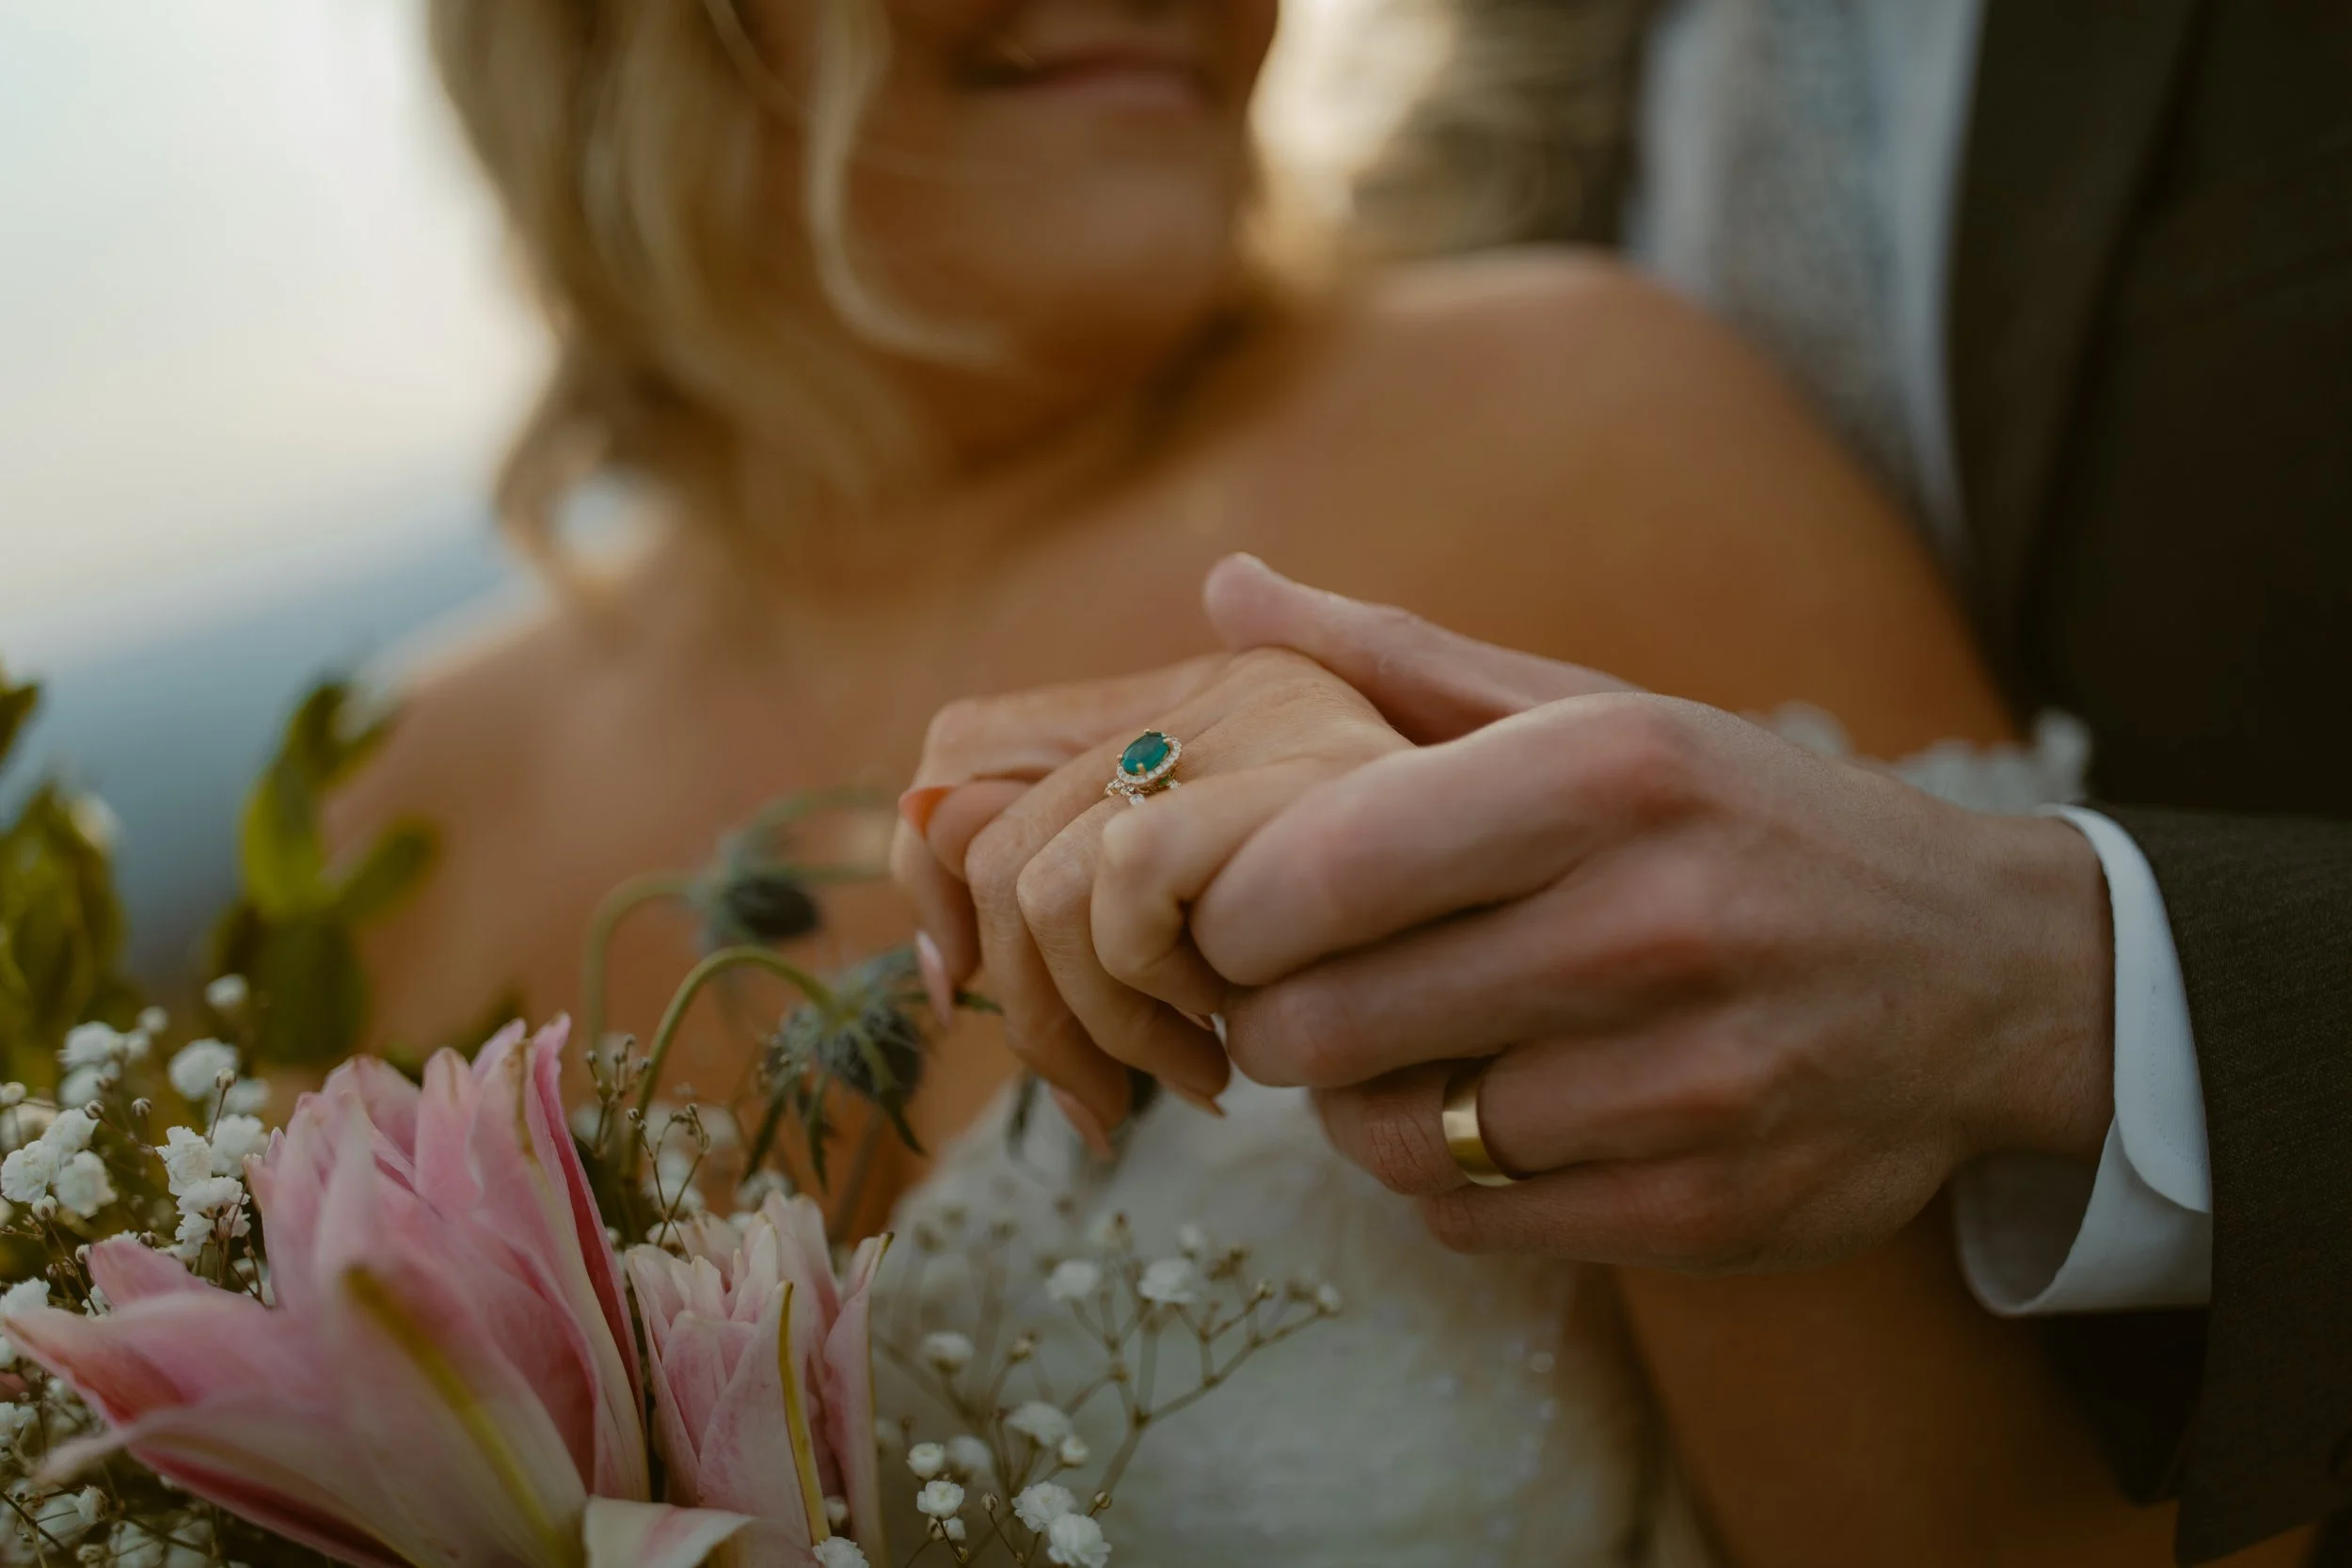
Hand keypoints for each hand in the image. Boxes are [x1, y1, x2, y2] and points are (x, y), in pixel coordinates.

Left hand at [892, 646, 1407, 1144]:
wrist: (1613, 964)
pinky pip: (1128, 878)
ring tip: (1195, 1075)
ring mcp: (1274, 717)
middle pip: (983, 840)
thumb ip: (1098, 888)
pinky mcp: (1316, 771)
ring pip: (1040, 883)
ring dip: (1101, 1026)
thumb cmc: (1410, 966)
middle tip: (1102, 1097)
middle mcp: (1233, 687)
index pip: (966, 747)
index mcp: (1205, 703)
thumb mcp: (1243, 928)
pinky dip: (1151, 982)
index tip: (969, 992)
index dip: (929, 882)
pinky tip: (1231, 1032)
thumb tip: (931, 893)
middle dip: (1025, 1009)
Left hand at [1188, 559, 2116, 1270]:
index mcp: (1616, 772)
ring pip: (1398, 1140)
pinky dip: (1446, 1179)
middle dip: (1272, 1022)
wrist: (1985, 970)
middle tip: (1287, 1001)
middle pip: (1336, 1023)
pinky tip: (1487, 1118)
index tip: (1230, 917)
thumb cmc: (1740, 823)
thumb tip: (1227, 588)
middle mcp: (1660, 924)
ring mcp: (1697, 1083)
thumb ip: (1399, 660)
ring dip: (1357, 1109)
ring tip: (1396, 1056)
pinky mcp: (1713, 1208)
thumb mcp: (1599, 713)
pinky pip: (1473, 1221)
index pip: (1332, 865)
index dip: (1235, 912)